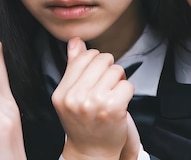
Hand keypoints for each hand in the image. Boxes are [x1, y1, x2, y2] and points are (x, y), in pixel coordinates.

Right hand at [52, 39, 138, 159]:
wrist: (92, 152)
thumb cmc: (83, 123)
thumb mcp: (71, 96)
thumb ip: (73, 66)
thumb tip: (75, 41)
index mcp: (62, 92)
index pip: (83, 56)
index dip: (96, 62)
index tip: (97, 74)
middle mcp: (75, 97)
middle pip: (102, 59)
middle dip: (109, 69)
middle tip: (107, 86)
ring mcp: (93, 102)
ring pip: (116, 70)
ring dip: (119, 81)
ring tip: (112, 95)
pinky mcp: (112, 108)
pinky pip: (127, 85)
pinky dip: (127, 92)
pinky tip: (120, 103)